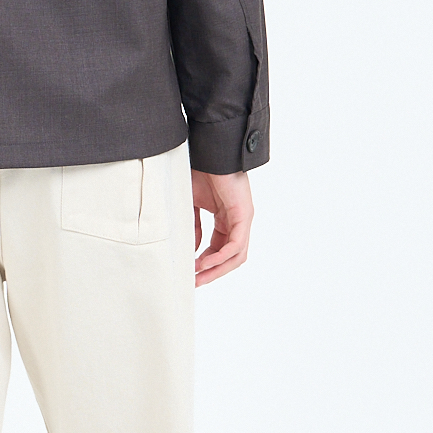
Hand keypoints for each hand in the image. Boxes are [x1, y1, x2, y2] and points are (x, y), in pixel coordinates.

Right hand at [191, 170, 253, 285]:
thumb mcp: (193, 203)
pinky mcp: (243, 215)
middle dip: (212, 272)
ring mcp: (242, 219)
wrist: (210, 150)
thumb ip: (194, 226)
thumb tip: (194, 249)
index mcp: (226, 217)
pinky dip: (220, 256)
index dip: (205, 262)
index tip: (189, 271)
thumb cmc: (202, 169)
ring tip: (199, 276)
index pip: (219, 248)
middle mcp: (237, 221)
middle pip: (230, 257)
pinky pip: (235, 245)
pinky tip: (204, 261)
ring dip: (217, 269)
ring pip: (235, 255)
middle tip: (194, 282)